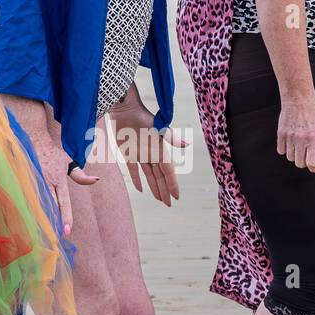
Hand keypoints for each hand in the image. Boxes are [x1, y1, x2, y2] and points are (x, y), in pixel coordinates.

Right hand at [38, 138, 99, 239]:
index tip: (67, 231)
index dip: (65, 216)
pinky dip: (33, 209)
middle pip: (51, 206)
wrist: (33, 140)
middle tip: (57, 237)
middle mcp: (46, 182)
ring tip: (45, 233)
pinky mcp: (26, 181)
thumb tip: (97, 181)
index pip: (64, 202)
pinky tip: (34, 218)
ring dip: (43, 217)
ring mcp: (35, 182)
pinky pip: (30, 199)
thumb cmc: (52, 153)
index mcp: (58, 180)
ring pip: (39, 204)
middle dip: (54, 222)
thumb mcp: (68, 162)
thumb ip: (80, 176)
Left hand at [108, 86, 183, 206]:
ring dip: (154, 187)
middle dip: (165, 190)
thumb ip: (172, 138)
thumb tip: (188, 143)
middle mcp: (152, 155)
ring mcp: (141, 155)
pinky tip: (141, 190)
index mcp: (161, 151)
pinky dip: (138, 180)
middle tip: (169, 204)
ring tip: (160, 199)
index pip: (168, 172)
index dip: (172, 184)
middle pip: (160, 177)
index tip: (177, 197)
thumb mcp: (159, 129)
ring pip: (149, 176)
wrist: (126, 110)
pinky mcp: (129, 153)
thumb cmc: (144, 118)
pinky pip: (134, 170)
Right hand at [276, 95, 314, 172]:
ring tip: (299, 146)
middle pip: (300, 163)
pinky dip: (285, 150)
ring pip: (290, 158)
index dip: (314, 168)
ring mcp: (289, 136)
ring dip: (295, 155)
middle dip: (305, 161)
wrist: (298, 99)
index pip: (311, 163)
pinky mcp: (281, 133)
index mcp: (314, 139)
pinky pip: (280, 151)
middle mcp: (301, 139)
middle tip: (307, 154)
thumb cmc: (314, 114)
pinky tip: (291, 143)